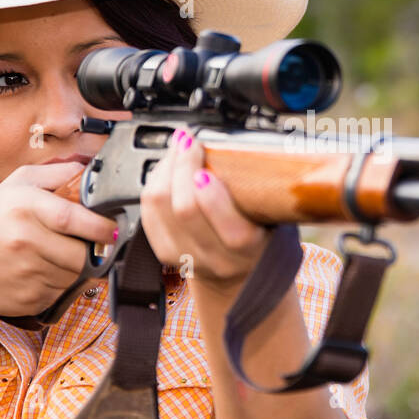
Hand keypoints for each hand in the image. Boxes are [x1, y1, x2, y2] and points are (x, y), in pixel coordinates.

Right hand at [0, 161, 119, 318]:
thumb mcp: (15, 185)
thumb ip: (57, 174)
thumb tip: (95, 172)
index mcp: (23, 206)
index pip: (73, 218)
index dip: (101, 226)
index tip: (113, 229)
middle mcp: (24, 240)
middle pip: (82, 252)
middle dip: (89, 250)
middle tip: (80, 243)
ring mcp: (26, 272)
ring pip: (76, 274)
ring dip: (73, 267)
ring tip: (49, 255)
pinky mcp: (29, 299)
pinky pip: (63, 291)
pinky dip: (59, 283)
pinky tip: (37, 272)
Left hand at [139, 127, 268, 297]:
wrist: (237, 276)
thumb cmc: (258, 237)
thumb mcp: (270, 217)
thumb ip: (255, 189)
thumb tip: (228, 144)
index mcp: (249, 249)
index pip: (231, 230)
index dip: (212, 195)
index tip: (209, 166)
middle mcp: (217, 258)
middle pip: (185, 210)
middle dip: (183, 166)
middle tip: (189, 142)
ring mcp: (187, 257)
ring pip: (160, 207)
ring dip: (166, 169)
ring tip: (178, 148)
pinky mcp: (165, 252)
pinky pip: (148, 211)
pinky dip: (154, 182)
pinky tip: (166, 168)